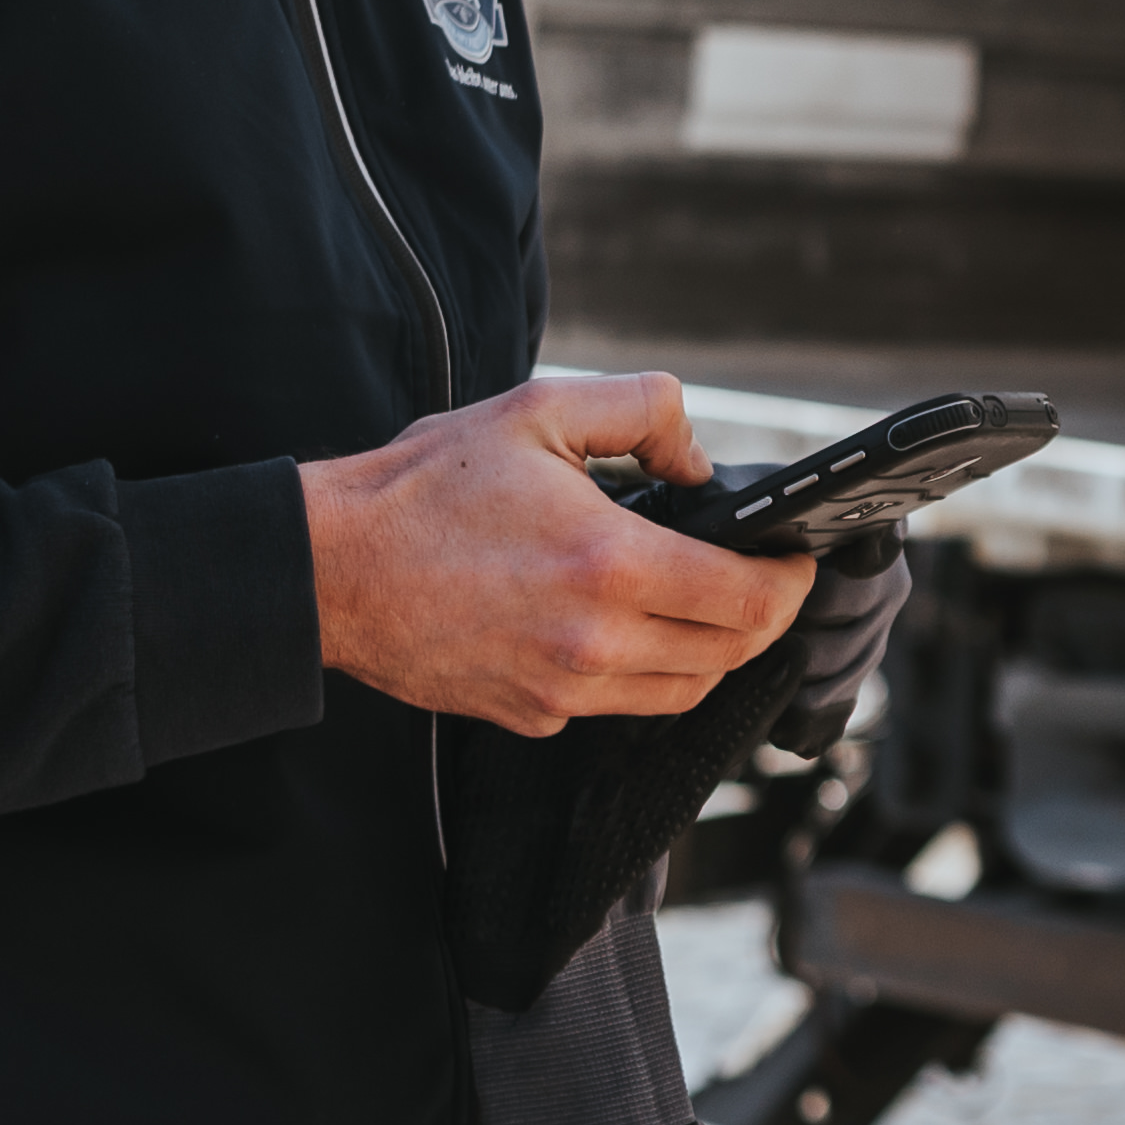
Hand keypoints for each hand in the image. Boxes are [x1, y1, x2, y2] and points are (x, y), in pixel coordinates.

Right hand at [297, 373, 812, 737]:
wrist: (329, 569)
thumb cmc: (424, 488)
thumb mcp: (540, 410)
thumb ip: (644, 411)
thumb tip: (699, 458)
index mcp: (610, 566)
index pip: (748, 600)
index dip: (790, 581)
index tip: (795, 558)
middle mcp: (595, 642)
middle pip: (728, 655)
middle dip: (762, 617)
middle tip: (762, 579)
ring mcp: (562, 690)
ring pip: (680, 691)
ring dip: (710, 653)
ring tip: (706, 606)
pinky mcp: (530, 714)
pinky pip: (616, 705)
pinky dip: (640, 673)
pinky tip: (625, 628)